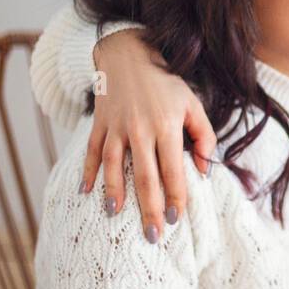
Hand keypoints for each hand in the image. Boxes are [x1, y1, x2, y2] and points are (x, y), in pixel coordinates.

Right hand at [82, 30, 217, 240]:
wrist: (129, 54)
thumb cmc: (166, 84)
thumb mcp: (193, 104)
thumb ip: (204, 136)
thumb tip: (204, 170)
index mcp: (167, 126)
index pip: (172, 170)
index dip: (175, 196)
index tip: (176, 219)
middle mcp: (140, 129)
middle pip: (144, 176)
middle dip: (149, 208)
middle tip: (152, 235)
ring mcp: (116, 126)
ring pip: (113, 165)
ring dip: (114, 192)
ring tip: (114, 216)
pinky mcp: (99, 123)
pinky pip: (91, 150)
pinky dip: (86, 171)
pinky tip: (85, 192)